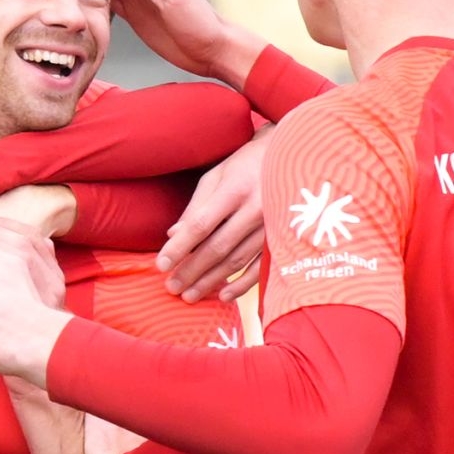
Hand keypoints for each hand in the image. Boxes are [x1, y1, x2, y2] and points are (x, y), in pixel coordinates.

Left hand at [157, 129, 272, 301]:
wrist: (292, 158)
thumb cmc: (246, 165)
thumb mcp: (217, 176)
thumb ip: (196, 206)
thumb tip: (173, 235)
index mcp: (235, 190)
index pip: (201, 224)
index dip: (180, 247)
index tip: (161, 265)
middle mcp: (255, 209)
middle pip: (218, 247)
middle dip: (192, 270)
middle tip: (172, 287)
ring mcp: (272, 225)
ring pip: (237, 261)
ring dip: (211, 281)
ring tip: (189, 295)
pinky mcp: (283, 237)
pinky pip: (261, 267)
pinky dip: (242, 284)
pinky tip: (223, 295)